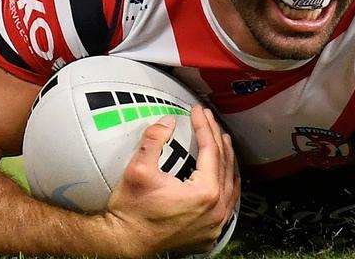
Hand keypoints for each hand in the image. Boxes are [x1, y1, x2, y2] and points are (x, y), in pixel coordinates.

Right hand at [104, 106, 238, 257]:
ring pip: (230, 184)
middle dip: (216, 137)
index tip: (197, 111)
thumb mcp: (138, 171)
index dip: (204, 126)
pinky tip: (223, 174)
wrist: (124, 244)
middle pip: (223, 164)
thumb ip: (154, 140)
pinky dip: (226, 185)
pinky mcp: (209, 234)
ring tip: (221, 140)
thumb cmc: (131, 211)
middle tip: (208, 119)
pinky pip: (227, 204)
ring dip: (226, 160)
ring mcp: (215, 224)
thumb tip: (168, 121)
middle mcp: (216, 209)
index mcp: (205, 193)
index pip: (211, 150)